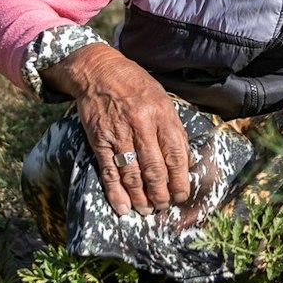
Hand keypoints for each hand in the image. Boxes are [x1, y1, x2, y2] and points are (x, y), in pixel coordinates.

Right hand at [46, 43, 191, 216]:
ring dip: (141, 198)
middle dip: (161, 194)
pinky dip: (116, 193)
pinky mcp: (100, 140)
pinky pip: (109, 172)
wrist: (99, 71)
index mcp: (162, 114)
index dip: (180, 180)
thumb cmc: (135, 85)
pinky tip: (123, 207)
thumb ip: (172, 126)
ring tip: (148, 210)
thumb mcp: (162, 98)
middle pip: (155, 169)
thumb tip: (183, 158)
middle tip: (164, 206)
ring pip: (133, 175)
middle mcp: (142, 125)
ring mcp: (119, 134)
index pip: (176, 154)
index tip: (182, 194)